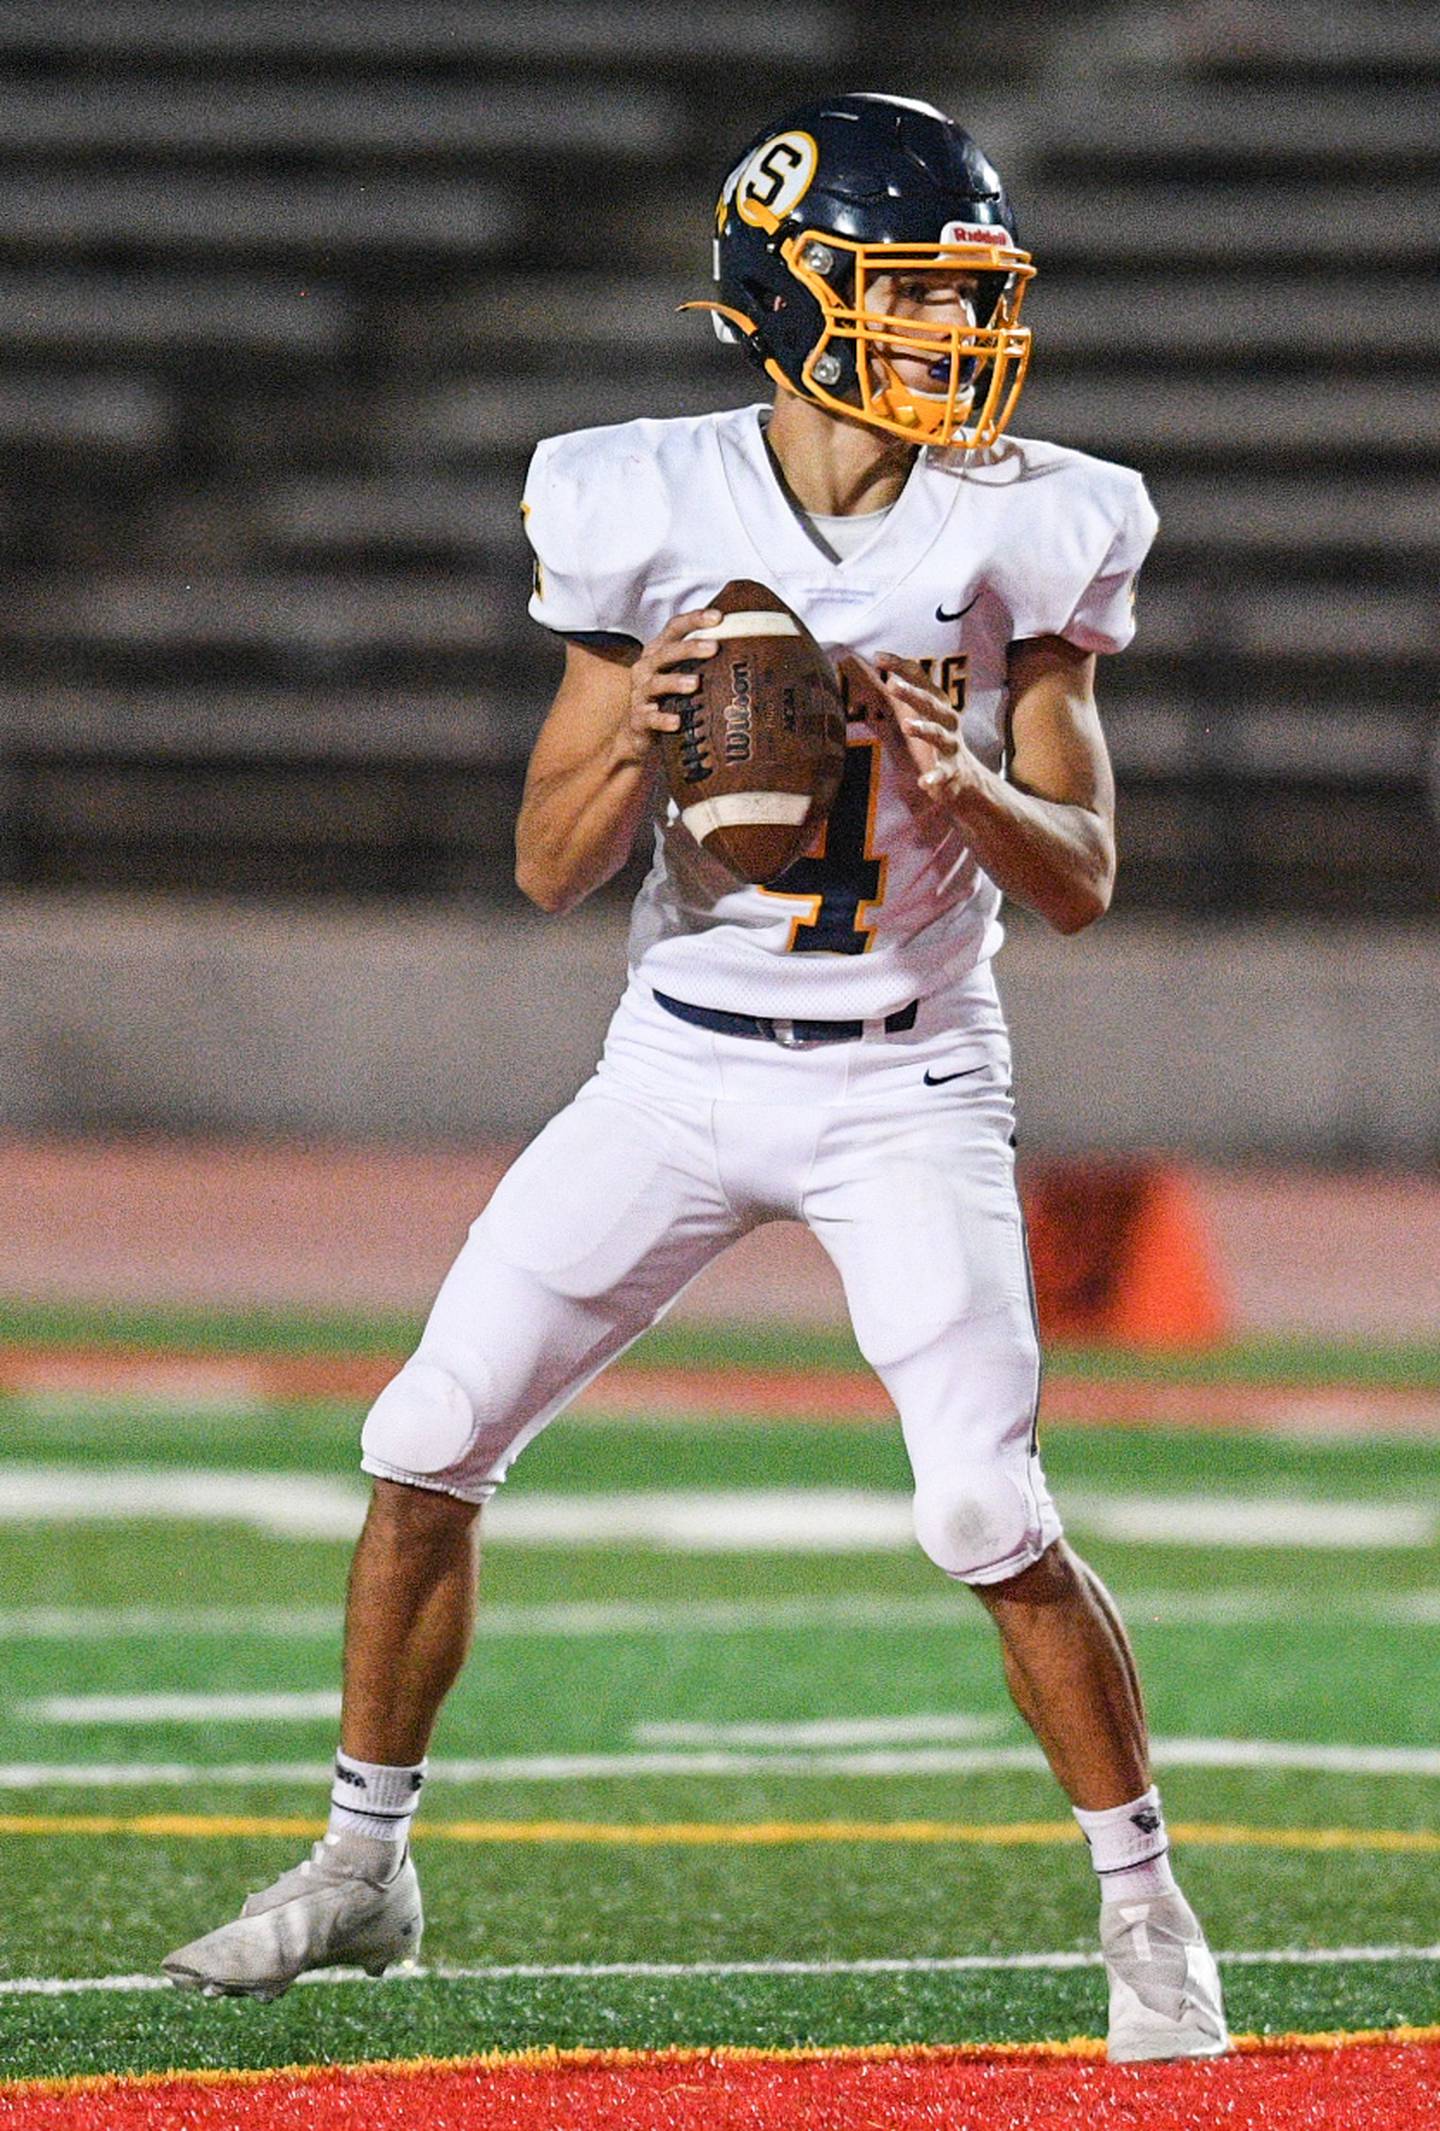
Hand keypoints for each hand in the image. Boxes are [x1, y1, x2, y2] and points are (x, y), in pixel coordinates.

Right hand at [620, 608, 720, 760]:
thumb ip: (704, 660)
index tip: (718, 617)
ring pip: (657, 683)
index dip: (694, 620)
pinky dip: (662, 719)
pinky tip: (676, 722)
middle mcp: (647, 668)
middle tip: (714, 647)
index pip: (675, 628)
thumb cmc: (666, 696)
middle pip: (667, 652)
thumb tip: (750, 649)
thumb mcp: (680, 672)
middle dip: (690, 648)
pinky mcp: (639, 719)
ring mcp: (641, 693)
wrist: (636, 730)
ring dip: (676, 682)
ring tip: (695, 683)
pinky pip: (650, 718)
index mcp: (659, 651)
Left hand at [875, 655, 981, 801]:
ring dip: (923, 729)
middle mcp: (947, 720)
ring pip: (937, 734)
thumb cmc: (938, 740)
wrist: (967, 778)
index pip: (920, 679)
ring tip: (906, 726)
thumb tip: (872, 673)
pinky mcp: (952, 771)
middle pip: (929, 703)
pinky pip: (942, 774)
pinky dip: (934, 778)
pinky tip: (923, 782)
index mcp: (937, 704)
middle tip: (891, 683)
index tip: (878, 656)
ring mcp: (951, 745)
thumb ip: (899, 696)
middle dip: (911, 693)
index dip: (900, 666)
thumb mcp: (922, 715)